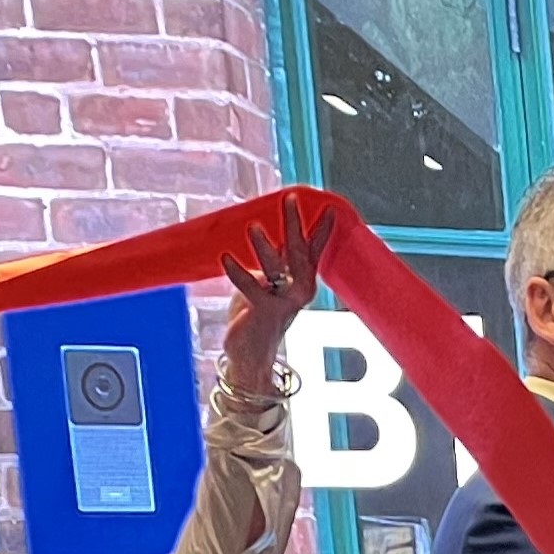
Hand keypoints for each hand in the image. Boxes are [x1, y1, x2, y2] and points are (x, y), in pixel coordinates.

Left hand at [220, 197, 323, 398]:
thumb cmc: (257, 315)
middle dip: (294, 223)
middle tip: (290, 199)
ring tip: (253, 226)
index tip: (328, 207)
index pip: (314, 250)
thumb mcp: (269, 283)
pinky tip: (225, 257)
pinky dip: (237, 272)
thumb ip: (274, 263)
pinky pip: (250, 287)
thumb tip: (267, 233)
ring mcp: (283, 301)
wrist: (251, 354)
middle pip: (298, 251)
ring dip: (263, 245)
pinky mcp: (264, 311)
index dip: (321, 229)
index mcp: (302, 281)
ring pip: (276, 267)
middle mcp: (299, 290)